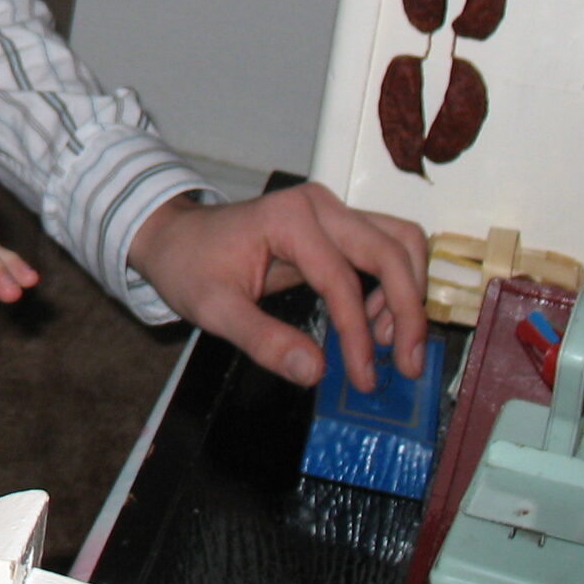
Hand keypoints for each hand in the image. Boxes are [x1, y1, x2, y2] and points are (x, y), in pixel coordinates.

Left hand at [124, 180, 428, 391]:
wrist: (175, 238)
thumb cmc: (189, 266)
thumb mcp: (214, 310)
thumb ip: (263, 341)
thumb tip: (315, 371)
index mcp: (287, 219)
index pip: (342, 280)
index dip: (358, 334)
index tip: (364, 377)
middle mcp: (318, 206)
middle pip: (391, 250)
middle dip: (408, 308)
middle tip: (408, 363)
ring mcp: (331, 211)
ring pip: (399, 242)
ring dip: (408, 293)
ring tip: (390, 345)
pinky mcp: (336, 226)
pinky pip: (384, 249)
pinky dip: (394, 285)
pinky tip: (374, 324)